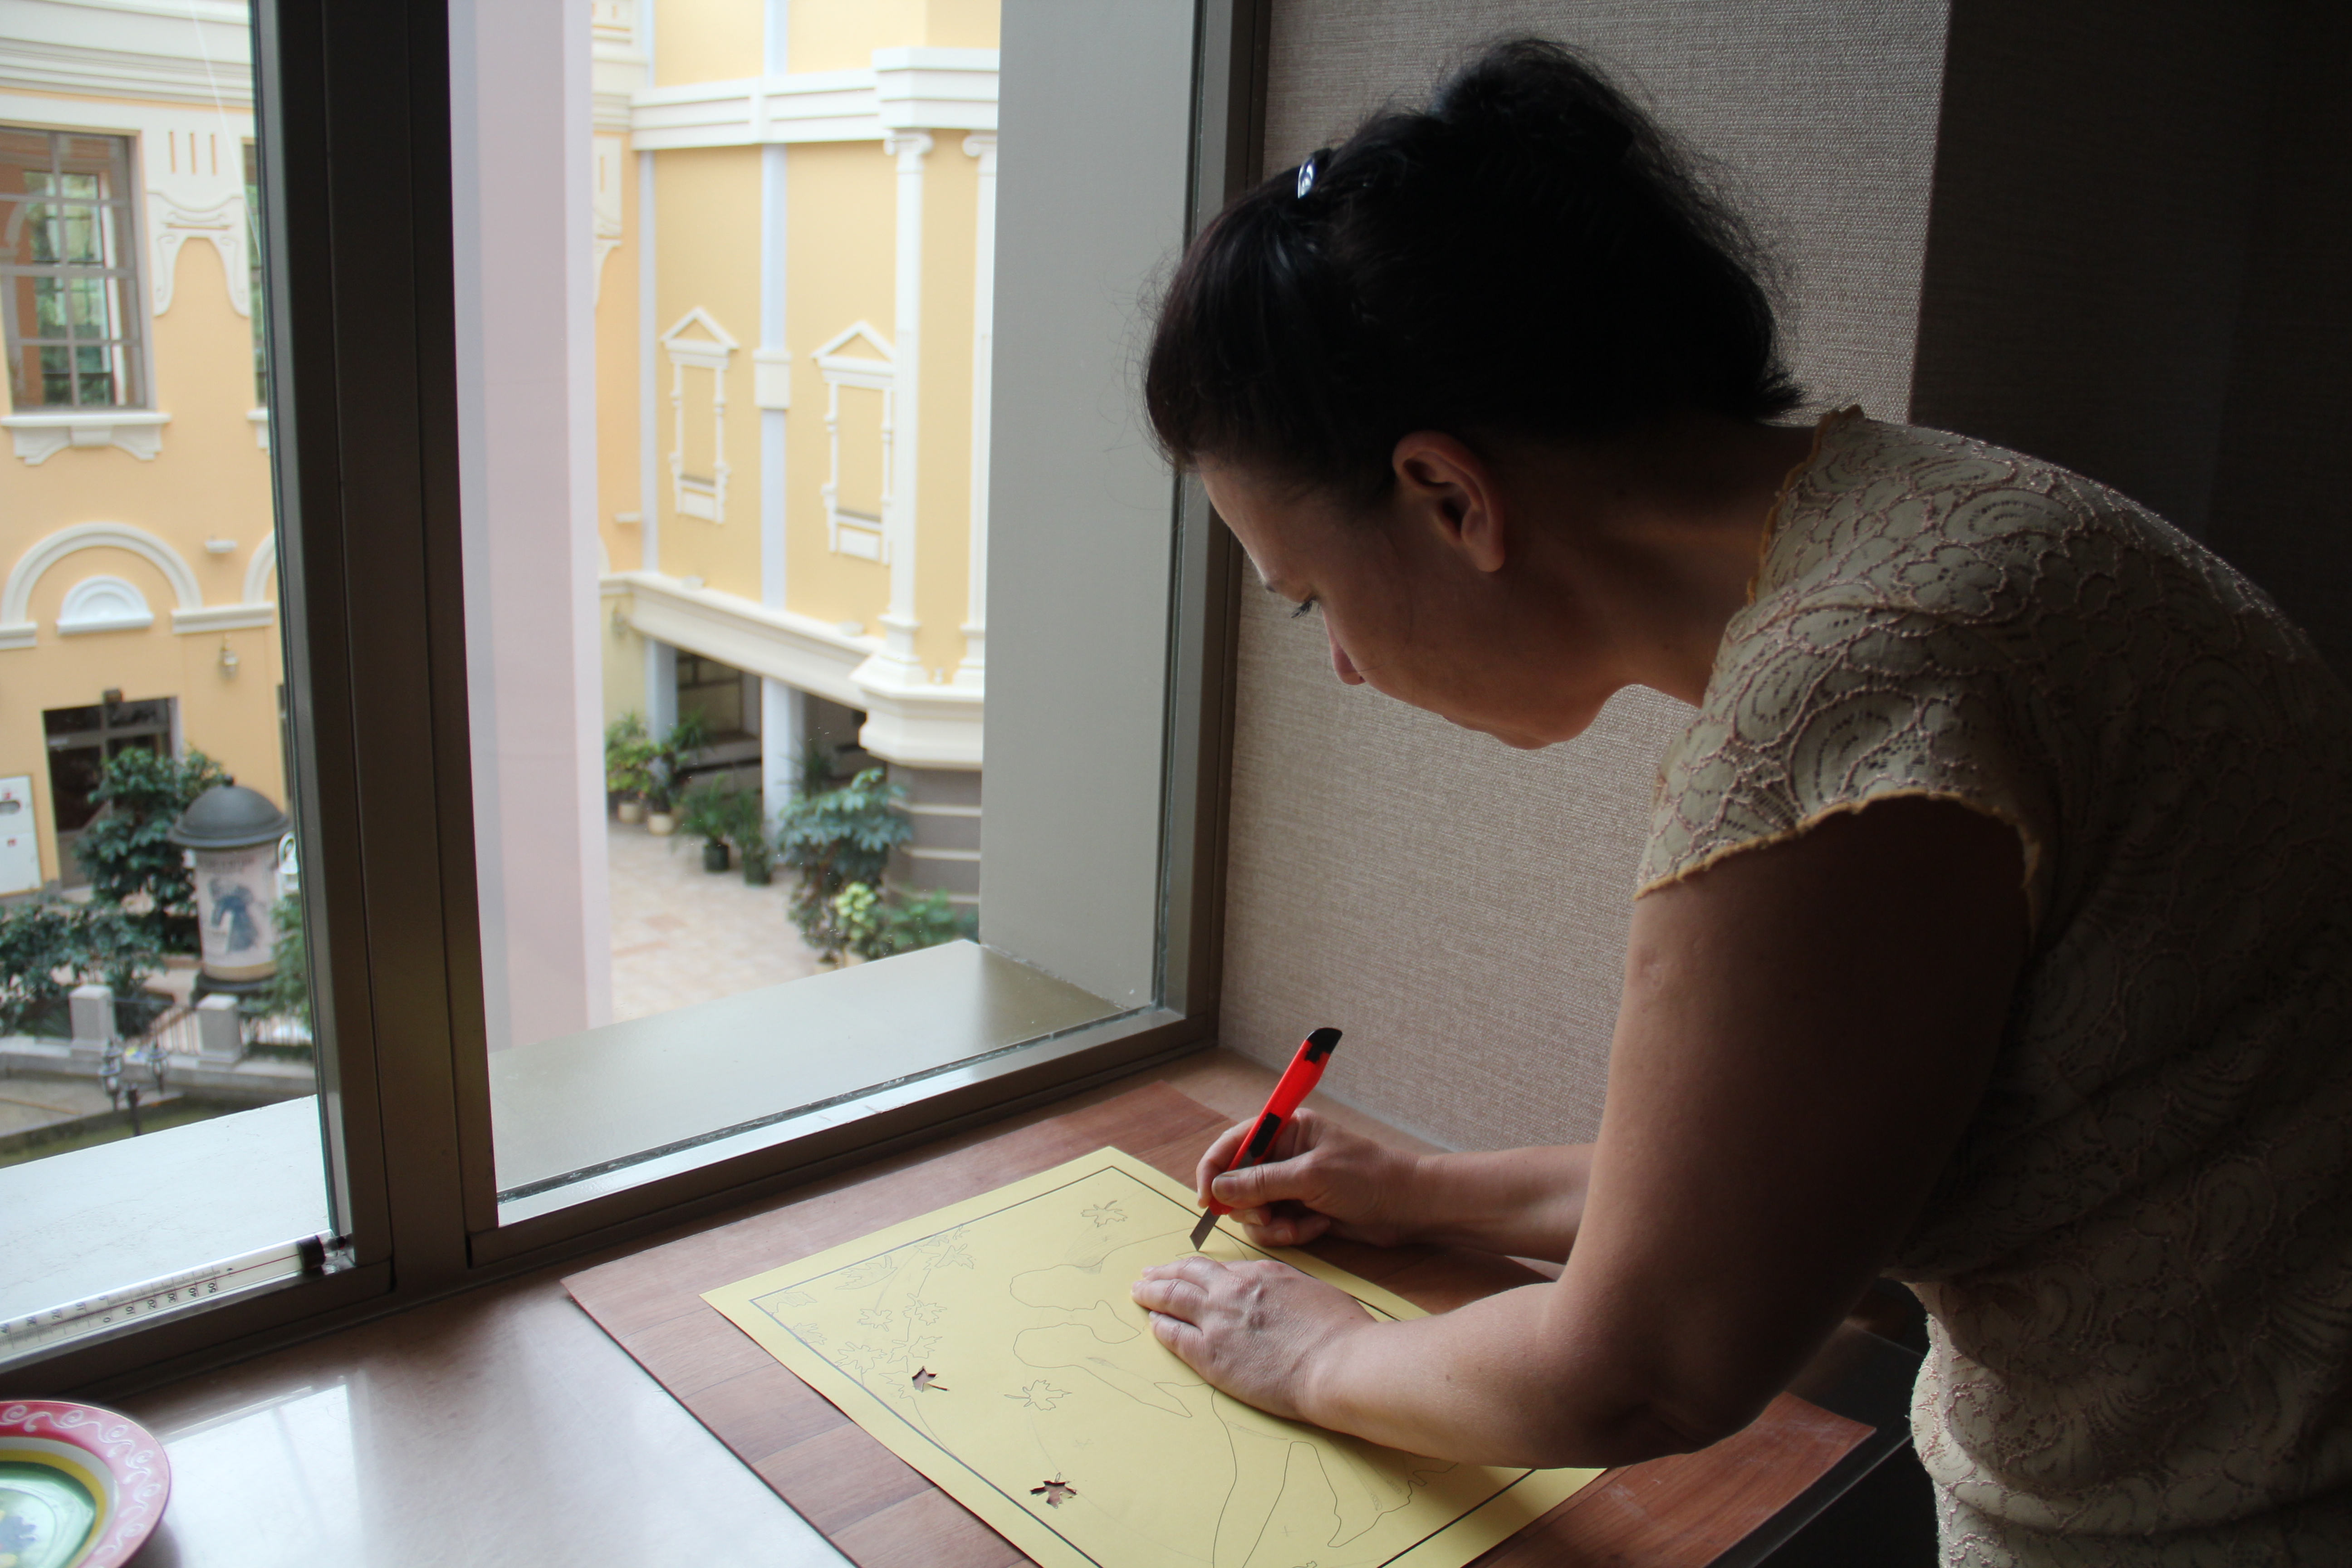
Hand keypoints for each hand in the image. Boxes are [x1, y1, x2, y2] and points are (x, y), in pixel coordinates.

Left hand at [1131, 1256, 1374, 1419]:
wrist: (1337, 1363)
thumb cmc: (1340, 1332)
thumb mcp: (1313, 1293)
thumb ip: (1287, 1290)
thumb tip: (1280, 1297)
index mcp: (1261, 1274)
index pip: (1221, 1268)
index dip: (1200, 1269)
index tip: (1189, 1270)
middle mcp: (1232, 1290)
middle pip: (1188, 1274)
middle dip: (1165, 1272)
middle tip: (1148, 1273)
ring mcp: (1218, 1321)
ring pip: (1173, 1298)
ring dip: (1152, 1292)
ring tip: (1138, 1291)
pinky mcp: (1210, 1355)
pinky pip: (1174, 1335)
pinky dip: (1160, 1326)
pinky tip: (1153, 1323)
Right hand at [1194, 1108, 1423, 1247]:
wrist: (1408, 1207)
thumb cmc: (1367, 1178)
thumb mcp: (1312, 1176)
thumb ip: (1262, 1182)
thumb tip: (1218, 1189)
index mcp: (1286, 1130)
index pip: (1234, 1143)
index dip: (1214, 1169)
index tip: (1208, 1199)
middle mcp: (1283, 1156)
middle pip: (1237, 1182)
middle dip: (1249, 1205)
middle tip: (1268, 1216)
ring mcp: (1291, 1186)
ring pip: (1253, 1210)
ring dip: (1273, 1224)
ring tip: (1301, 1226)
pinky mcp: (1300, 1211)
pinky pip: (1274, 1227)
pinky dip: (1291, 1233)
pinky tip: (1318, 1228)